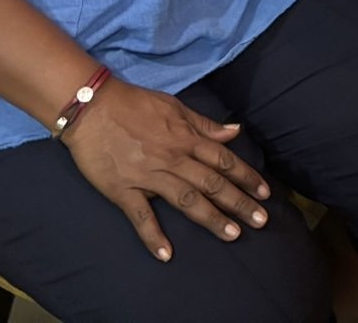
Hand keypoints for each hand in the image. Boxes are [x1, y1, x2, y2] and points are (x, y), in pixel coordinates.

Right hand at [62, 78, 271, 261]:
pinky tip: (166, 253)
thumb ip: (205, 124)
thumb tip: (235, 132)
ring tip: (232, 234)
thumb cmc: (135, 104)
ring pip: (187, 200)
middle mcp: (174, 158)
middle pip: (212, 183)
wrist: (92, 107)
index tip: (265, 192)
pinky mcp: (124, 190)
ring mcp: (149, 176)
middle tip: (261, 220)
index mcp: (187, 138)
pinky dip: (153, 235)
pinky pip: (141, 216)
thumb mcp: (175, 107)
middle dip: (239, 202)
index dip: (246, 176)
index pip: (224, 160)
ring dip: (211, 218)